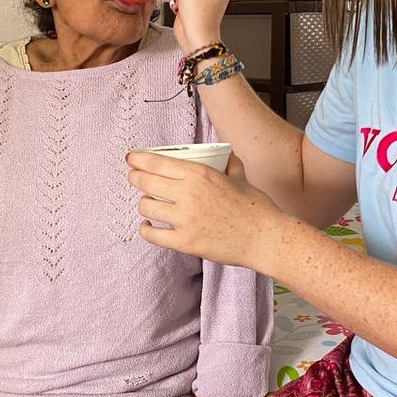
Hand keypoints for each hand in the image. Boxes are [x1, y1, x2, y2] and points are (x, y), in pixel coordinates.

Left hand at [127, 150, 286, 271]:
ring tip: (148, 203)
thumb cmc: (255, 207)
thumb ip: (228, 162)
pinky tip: (148, 225)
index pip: (156, 162)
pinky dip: (146, 229)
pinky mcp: (185, 242)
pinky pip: (152, 234)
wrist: (265, 238)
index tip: (131, 158)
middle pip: (145, 182)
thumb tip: (225, 154)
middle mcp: (188, 194)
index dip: (138, 159)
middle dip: (135, 178)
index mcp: (200, 173)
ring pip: (146, 206)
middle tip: (134, 178)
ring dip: (144, 203)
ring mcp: (185, 219)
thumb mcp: (240, 176)